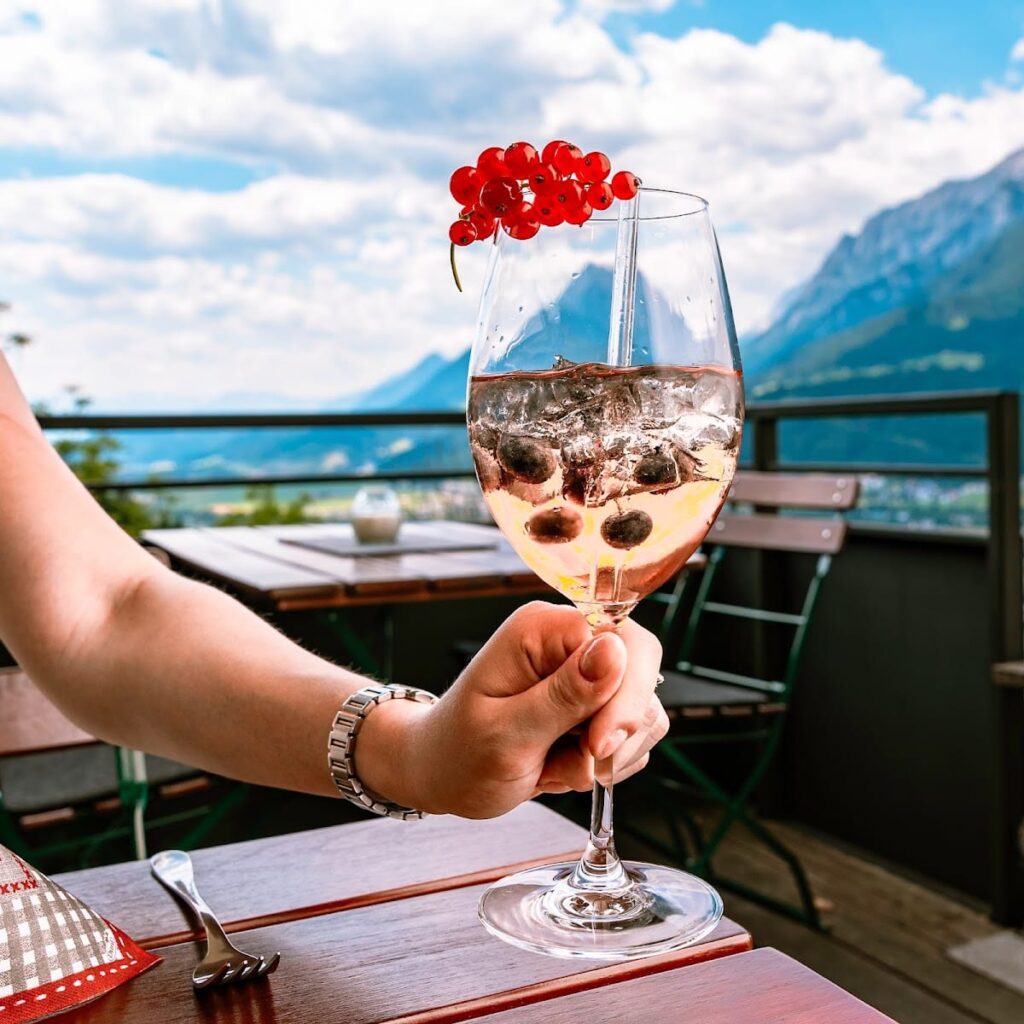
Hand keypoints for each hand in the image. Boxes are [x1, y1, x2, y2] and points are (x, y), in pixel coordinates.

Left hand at [364, 601, 666, 818]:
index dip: (623, 694)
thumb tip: (615, 651)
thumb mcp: (505, 733)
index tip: (596, 745)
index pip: (622, 639)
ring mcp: (586, 675)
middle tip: (579, 761)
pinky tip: (562, 767)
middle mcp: (569, 643)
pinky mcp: (596, 706)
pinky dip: (606, 764)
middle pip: (641, 672)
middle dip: (619, 730)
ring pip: (643, 711)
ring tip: (554, 765)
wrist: (442, 776)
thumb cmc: (457, 753)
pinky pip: (632, 737)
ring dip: (608, 755)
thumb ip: (562, 696)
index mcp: (542, 630)